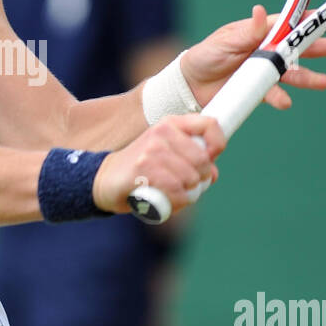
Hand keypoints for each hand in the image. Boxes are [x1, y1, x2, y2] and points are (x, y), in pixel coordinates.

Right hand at [92, 114, 225, 214]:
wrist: (107, 178)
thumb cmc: (143, 168)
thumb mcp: (167, 154)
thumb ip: (193, 160)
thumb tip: (212, 173)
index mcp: (171, 123)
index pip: (210, 124)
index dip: (217, 145)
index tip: (210, 160)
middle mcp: (162, 132)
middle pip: (202, 159)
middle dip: (200, 179)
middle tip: (188, 186)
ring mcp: (151, 150)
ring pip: (190, 178)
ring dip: (188, 193)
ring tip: (174, 194)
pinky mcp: (143, 170)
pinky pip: (176, 191)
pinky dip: (177, 202)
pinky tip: (167, 201)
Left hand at [181, 4, 325, 110]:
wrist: (190, 85)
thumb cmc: (206, 55)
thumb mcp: (225, 41)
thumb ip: (247, 32)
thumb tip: (262, 12)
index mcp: (261, 31)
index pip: (292, 22)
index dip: (312, 20)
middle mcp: (267, 49)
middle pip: (303, 47)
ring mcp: (265, 70)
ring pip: (294, 72)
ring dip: (310, 77)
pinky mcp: (259, 89)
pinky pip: (275, 93)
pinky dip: (281, 98)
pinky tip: (286, 102)